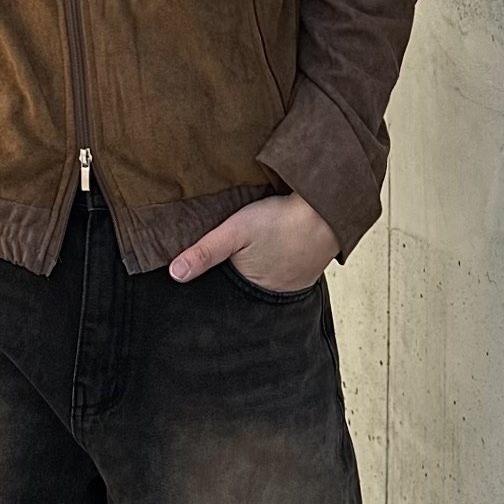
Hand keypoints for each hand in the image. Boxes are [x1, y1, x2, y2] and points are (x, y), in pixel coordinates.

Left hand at [168, 193, 340, 291]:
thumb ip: (204, 252)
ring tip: (251, 256)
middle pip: (246, 289)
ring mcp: (294, 283)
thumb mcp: (235, 231)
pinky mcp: (308, 270)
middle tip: (232, 261)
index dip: (217, 287)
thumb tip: (175, 274)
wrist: (328, 208)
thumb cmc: (282, 220)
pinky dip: (277, 263)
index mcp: (253, 289)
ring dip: (258, 271)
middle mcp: (275, 293)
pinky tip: (274, 249)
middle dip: (236, 280)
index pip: (227, 295)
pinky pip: (286, 271)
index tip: (208, 279)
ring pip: (266, 280)